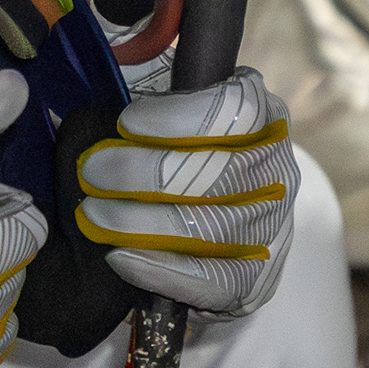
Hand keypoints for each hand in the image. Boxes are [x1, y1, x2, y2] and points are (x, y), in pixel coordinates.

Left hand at [76, 66, 296, 316]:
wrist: (191, 220)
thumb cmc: (164, 151)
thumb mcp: (156, 108)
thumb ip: (137, 88)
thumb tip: (98, 86)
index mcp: (262, 119)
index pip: (241, 109)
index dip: (183, 115)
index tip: (128, 122)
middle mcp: (277, 173)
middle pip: (222, 173)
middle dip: (145, 173)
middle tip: (91, 172)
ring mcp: (272, 229)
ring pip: (214, 228)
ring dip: (142, 222)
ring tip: (93, 214)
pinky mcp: (257, 279)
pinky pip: (214, 281)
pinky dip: (163, 269)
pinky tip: (120, 258)